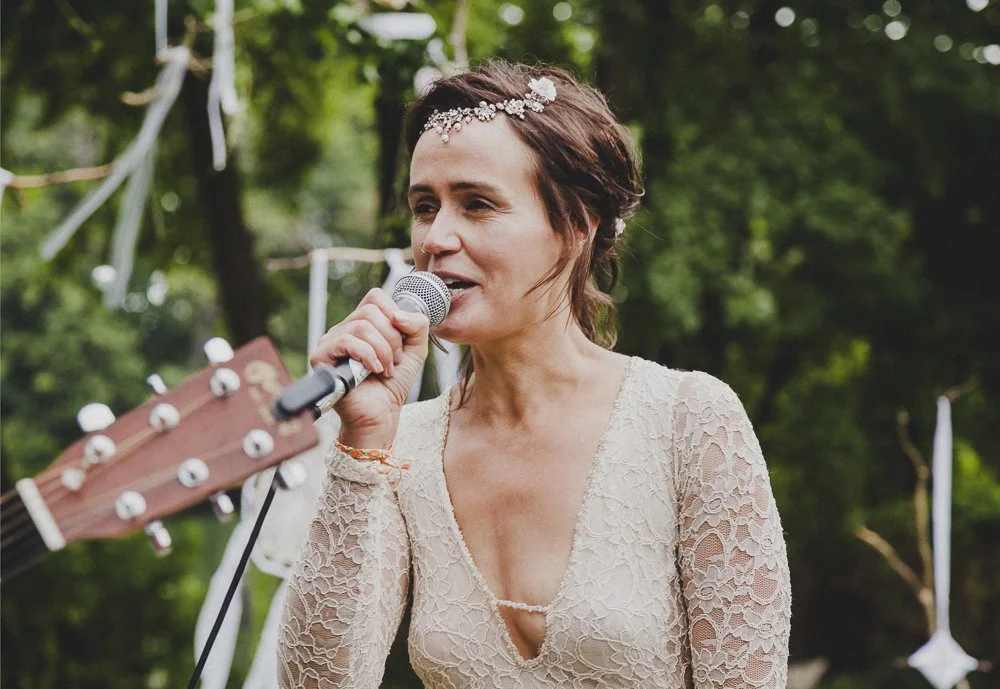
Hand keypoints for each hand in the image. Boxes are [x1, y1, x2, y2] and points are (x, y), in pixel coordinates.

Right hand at [309, 288, 429, 447]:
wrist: (380, 415)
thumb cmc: (392, 384)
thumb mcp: (415, 350)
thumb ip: (417, 326)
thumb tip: (398, 314)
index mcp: (363, 323)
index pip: (375, 297)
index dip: (393, 312)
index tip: (402, 339)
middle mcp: (344, 329)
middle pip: (370, 311)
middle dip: (392, 338)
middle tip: (395, 361)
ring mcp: (330, 342)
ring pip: (361, 326)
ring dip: (383, 350)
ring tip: (385, 370)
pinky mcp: (321, 357)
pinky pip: (346, 341)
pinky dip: (368, 355)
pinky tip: (374, 370)